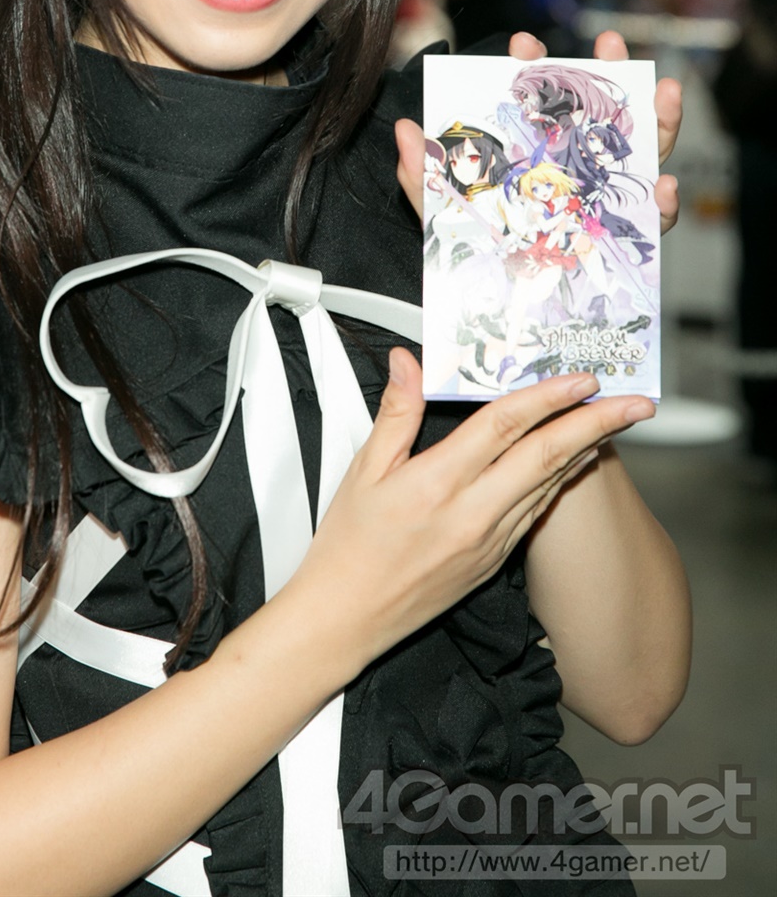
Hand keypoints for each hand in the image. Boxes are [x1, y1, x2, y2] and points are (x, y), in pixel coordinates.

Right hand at [297, 352, 653, 670]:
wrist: (347, 619)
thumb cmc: (349, 547)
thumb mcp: (362, 471)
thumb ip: (395, 412)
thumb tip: (409, 364)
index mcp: (437, 483)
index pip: (504, 426)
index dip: (546, 397)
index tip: (580, 377)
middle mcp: (472, 513)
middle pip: (548, 456)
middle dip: (598, 424)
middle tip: (636, 402)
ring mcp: (489, 541)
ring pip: (550, 485)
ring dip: (587, 450)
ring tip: (616, 423)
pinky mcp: (494, 560)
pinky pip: (537, 512)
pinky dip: (562, 481)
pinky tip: (575, 463)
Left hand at [395, 31, 680, 234]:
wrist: (489, 309)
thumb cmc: (471, 252)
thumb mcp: (441, 213)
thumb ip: (423, 175)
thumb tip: (404, 131)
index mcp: (531, 153)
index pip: (538, 103)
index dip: (535, 70)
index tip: (524, 45)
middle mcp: (573, 169)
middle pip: (599, 116)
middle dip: (611, 75)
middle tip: (612, 44)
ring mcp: (602, 199)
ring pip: (640, 156)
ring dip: (657, 122)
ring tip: (663, 93)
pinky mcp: (624, 241)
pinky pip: (651, 222)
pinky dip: (665, 204)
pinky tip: (664, 187)